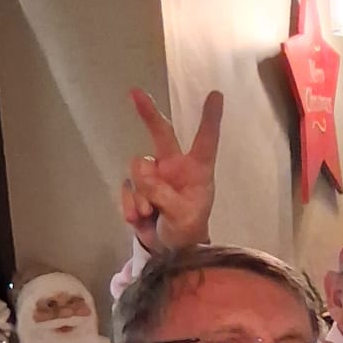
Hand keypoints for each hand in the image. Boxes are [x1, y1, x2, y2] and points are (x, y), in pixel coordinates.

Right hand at [120, 88, 221, 253]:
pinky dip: (130, 204)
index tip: (216, 95)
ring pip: (138, 170)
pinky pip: (127, 188)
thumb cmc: (188, 229)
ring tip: (151, 213)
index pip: (206, 141)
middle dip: (148, 113)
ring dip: (141, 194)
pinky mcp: (136, 188)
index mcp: (197, 171)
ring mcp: (154, 176)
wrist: (169, 250)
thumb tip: (142, 173)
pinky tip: (139, 218)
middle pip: (161, 134)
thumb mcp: (183, 216)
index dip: (210, 119)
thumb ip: (164, 195)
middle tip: (135, 92)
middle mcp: (175, 167)